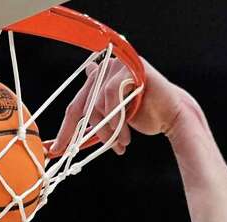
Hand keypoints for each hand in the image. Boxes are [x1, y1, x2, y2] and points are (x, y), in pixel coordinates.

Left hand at [50, 58, 201, 156]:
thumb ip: (92, 125)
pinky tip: (126, 133)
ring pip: (99, 102)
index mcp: (98, 81)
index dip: (64, 131)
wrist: (172, 115)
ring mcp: (118, 65)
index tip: (54, 150)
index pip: (75, 108)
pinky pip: (112, 93)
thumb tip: (59, 140)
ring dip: (109, 129)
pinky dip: (116, 117)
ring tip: (122, 143)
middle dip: (96, 132)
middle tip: (109, 148)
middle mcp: (105, 69)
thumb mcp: (112, 124)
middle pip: (85, 106)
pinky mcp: (130, 67)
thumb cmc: (144, 117)